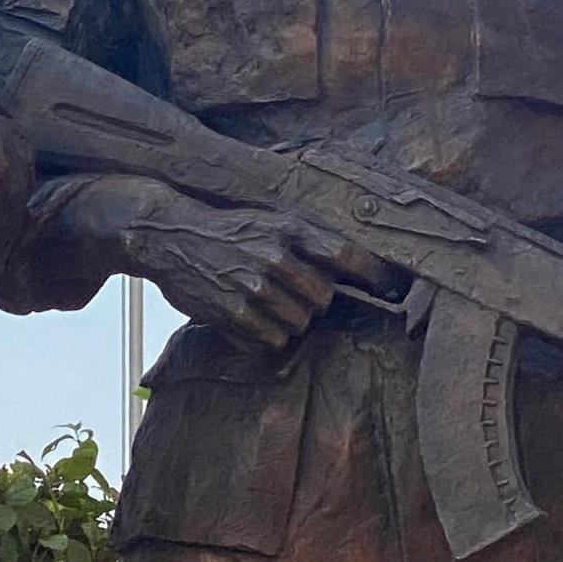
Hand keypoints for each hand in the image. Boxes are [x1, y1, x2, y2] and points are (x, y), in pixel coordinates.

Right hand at [83, 178, 392, 351]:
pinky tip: (250, 318)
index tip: (394, 289)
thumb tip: (351, 269)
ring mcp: (255, 285)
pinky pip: (273, 338)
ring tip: (265, 304)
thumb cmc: (224, 230)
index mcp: (288, 228)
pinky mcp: (235, 311)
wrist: (168, 234)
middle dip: (314, 302)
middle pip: (324, 297)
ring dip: (290, 321)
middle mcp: (276, 255)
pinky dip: (267, 335)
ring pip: (300, 322)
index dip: (374, 275)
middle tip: (291, 294)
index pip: (346, 254)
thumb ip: (305, 242)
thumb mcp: (267, 222)